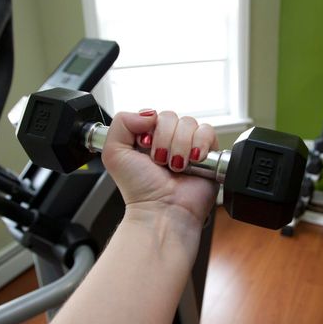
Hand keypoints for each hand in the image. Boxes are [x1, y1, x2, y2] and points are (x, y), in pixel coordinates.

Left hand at [102, 110, 218, 228]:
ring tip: (175, 166)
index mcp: (147, 137)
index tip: (144, 146)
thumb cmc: (140, 189)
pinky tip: (191, 161)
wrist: (163, 210)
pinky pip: (207, 132)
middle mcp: (168, 140)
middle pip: (171, 116)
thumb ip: (121, 122)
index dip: (149, 127)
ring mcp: (189, 146)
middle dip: (164, 139)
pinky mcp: (208, 153)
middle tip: (159, 161)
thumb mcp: (114, 153)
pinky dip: (199, 145)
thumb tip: (149, 113)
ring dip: (180, 145)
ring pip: (189, 123)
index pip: (153, 113)